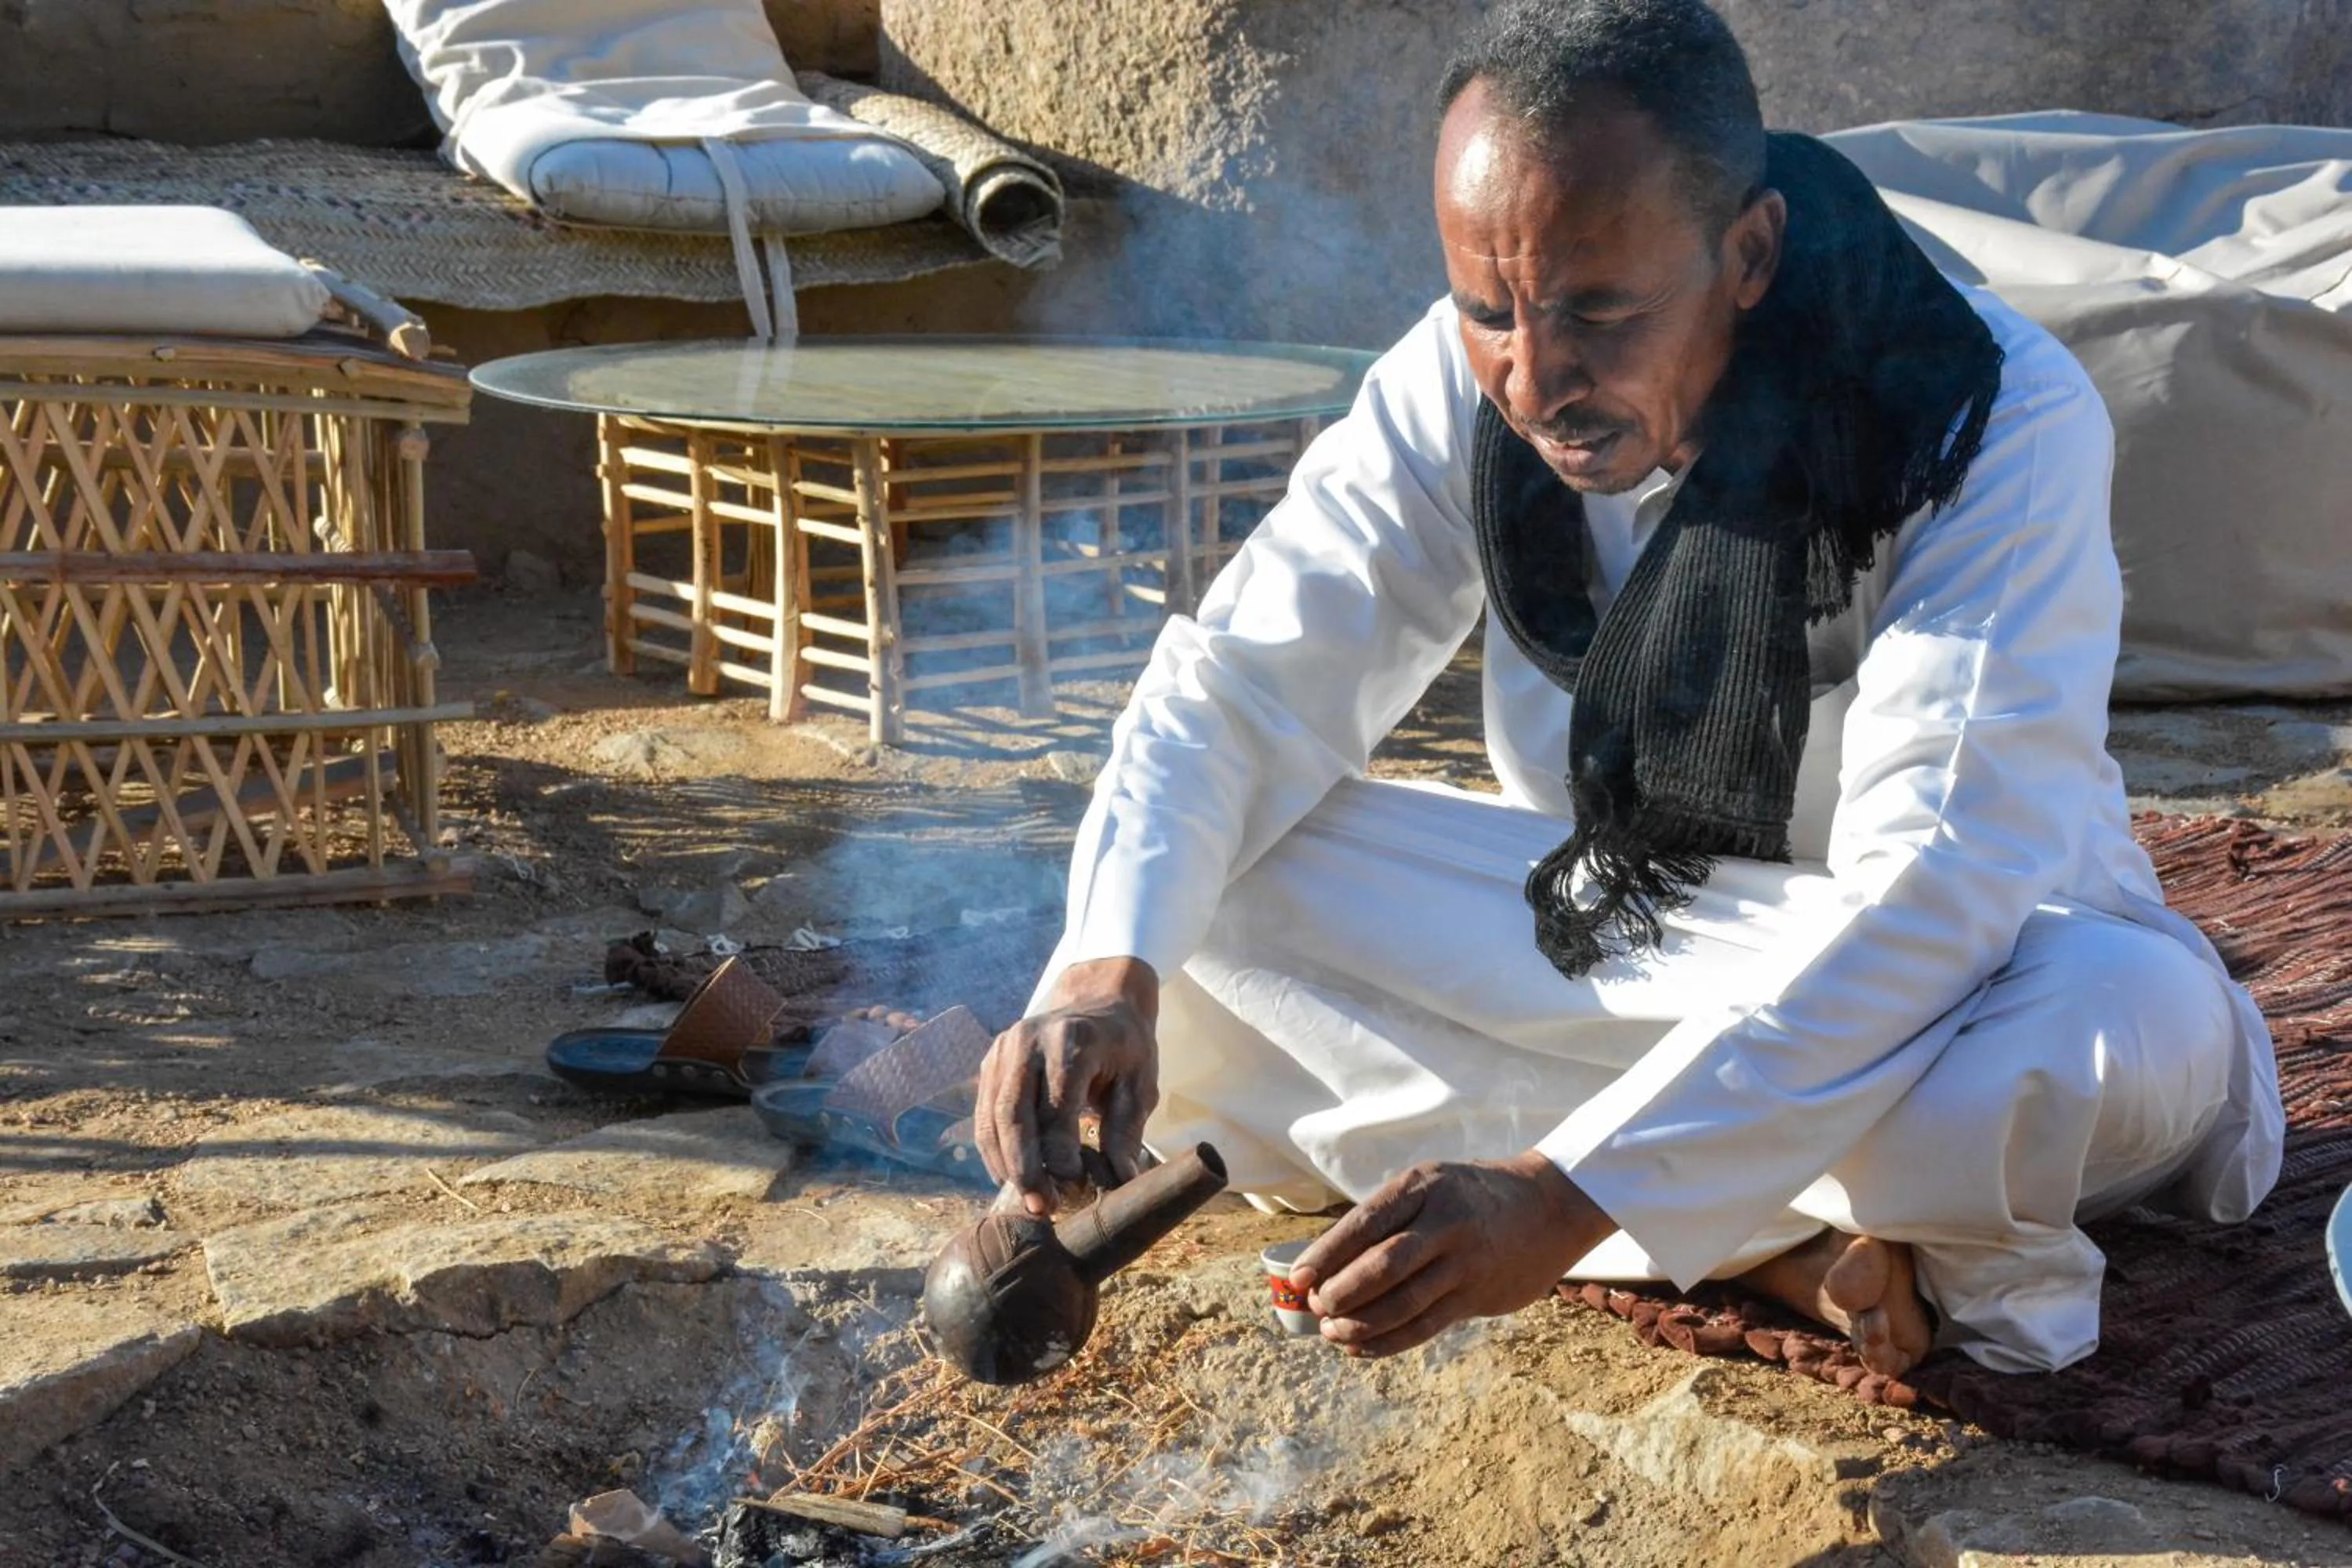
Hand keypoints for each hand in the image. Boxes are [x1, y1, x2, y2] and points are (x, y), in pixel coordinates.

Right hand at [976, 957, 1160, 1215]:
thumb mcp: (1139, 1083)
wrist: (1097, 1001)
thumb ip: (1127, 1130)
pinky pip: (983, 1113)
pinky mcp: (989, 1062)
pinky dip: (993, 1150)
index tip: (1075, 1186)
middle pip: (1015, 1112)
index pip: (1058, 1104)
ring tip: (1029, 1200)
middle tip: (1042, 1207)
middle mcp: (1029, 1040)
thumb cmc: (1123, 1048)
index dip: (1061, 1151)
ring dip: (1007, 1165)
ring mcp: (1003, 1049)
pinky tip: (1010, 1177)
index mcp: (1073, 1039)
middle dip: (1026, 1167)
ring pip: (992, 1117)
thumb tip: (1121, 1180)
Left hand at [1288, 1152, 1613, 1357]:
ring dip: (1362, 1323)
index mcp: (1424, 1187)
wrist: (1550, 1207)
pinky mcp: (1480, 1296)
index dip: (1327, 1254)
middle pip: (1384, 1265)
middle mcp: (1446, 1222)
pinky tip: (1362, 1348)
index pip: (1365, 1223)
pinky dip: (1390, 1341)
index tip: (1299, 1278)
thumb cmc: (1471, 1195)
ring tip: (1332, 1332)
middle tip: (1318, 1307)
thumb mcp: (1431, 1185)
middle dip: (1343, 1292)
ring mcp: (1466, 1262)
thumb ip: (1388, 1219)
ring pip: (1406, 1302)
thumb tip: (1329, 1264)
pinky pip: (1427, 1326)